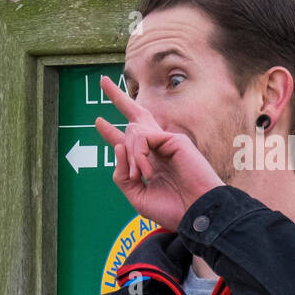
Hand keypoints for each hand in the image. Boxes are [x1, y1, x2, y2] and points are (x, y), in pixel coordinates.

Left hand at [93, 75, 223, 229]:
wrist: (196, 214)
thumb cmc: (173, 209)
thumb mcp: (138, 196)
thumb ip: (123, 176)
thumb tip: (117, 146)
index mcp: (149, 162)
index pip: (128, 142)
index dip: (111, 133)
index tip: (99, 122)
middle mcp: (157, 148)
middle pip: (136, 116)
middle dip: (117, 97)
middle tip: (101, 80)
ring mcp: (166, 141)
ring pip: (133, 132)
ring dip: (131, 157)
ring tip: (141, 177)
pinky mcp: (174, 139)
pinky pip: (143, 138)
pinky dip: (139, 155)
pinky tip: (148, 172)